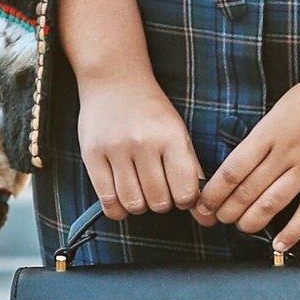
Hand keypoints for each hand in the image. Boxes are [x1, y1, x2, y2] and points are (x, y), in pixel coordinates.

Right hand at [77, 66, 202, 221]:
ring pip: (133, 204)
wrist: (114, 81)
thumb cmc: (152, 112)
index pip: (185, 191)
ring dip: (140, 205)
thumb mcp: (179, 133)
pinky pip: (107, 200)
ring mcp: (115, 149)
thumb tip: (208, 218)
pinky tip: (123, 198)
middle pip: (159, 201)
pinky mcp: (91, 155)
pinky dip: (118, 209)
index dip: (186, 201)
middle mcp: (143, 142)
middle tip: (160, 189)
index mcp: (170, 136)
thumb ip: (192, 173)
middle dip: (163, 203)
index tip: (181, 193)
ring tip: (141, 190)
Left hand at [195, 59, 299, 253]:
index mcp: (269, 131)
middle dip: (227, 210)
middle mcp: (286, 151)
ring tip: (242, 228)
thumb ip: (265, 135)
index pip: (232, 169)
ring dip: (252, 221)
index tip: (204, 203)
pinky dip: (292, 231)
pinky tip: (279, 245)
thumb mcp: (282, 107)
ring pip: (272, 203)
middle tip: (218, 220)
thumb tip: (244, 161)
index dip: (214, 191)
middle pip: (247, 189)